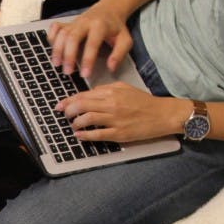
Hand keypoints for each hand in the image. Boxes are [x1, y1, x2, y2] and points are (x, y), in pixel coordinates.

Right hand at [47, 0, 132, 78]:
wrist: (109, 9)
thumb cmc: (116, 27)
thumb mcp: (125, 40)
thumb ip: (119, 54)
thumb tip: (111, 67)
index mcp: (100, 25)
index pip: (92, 43)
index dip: (87, 60)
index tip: (85, 74)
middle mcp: (85, 22)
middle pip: (72, 37)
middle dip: (68, 55)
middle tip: (67, 71)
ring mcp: (75, 22)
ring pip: (62, 34)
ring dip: (57, 49)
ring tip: (57, 64)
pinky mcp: (68, 23)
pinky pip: (56, 28)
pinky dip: (51, 36)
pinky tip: (51, 47)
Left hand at [55, 82, 188, 142]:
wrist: (163, 114)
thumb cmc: (144, 101)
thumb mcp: (124, 88)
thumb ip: (106, 89)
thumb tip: (89, 93)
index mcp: (112, 92)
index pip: (83, 95)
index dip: (68, 101)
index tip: (60, 105)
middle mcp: (112, 104)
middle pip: (81, 106)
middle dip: (68, 111)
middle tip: (64, 115)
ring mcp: (115, 119)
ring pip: (87, 119)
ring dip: (75, 123)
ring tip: (73, 125)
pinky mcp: (120, 133)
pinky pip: (97, 134)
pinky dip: (85, 135)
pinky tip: (79, 135)